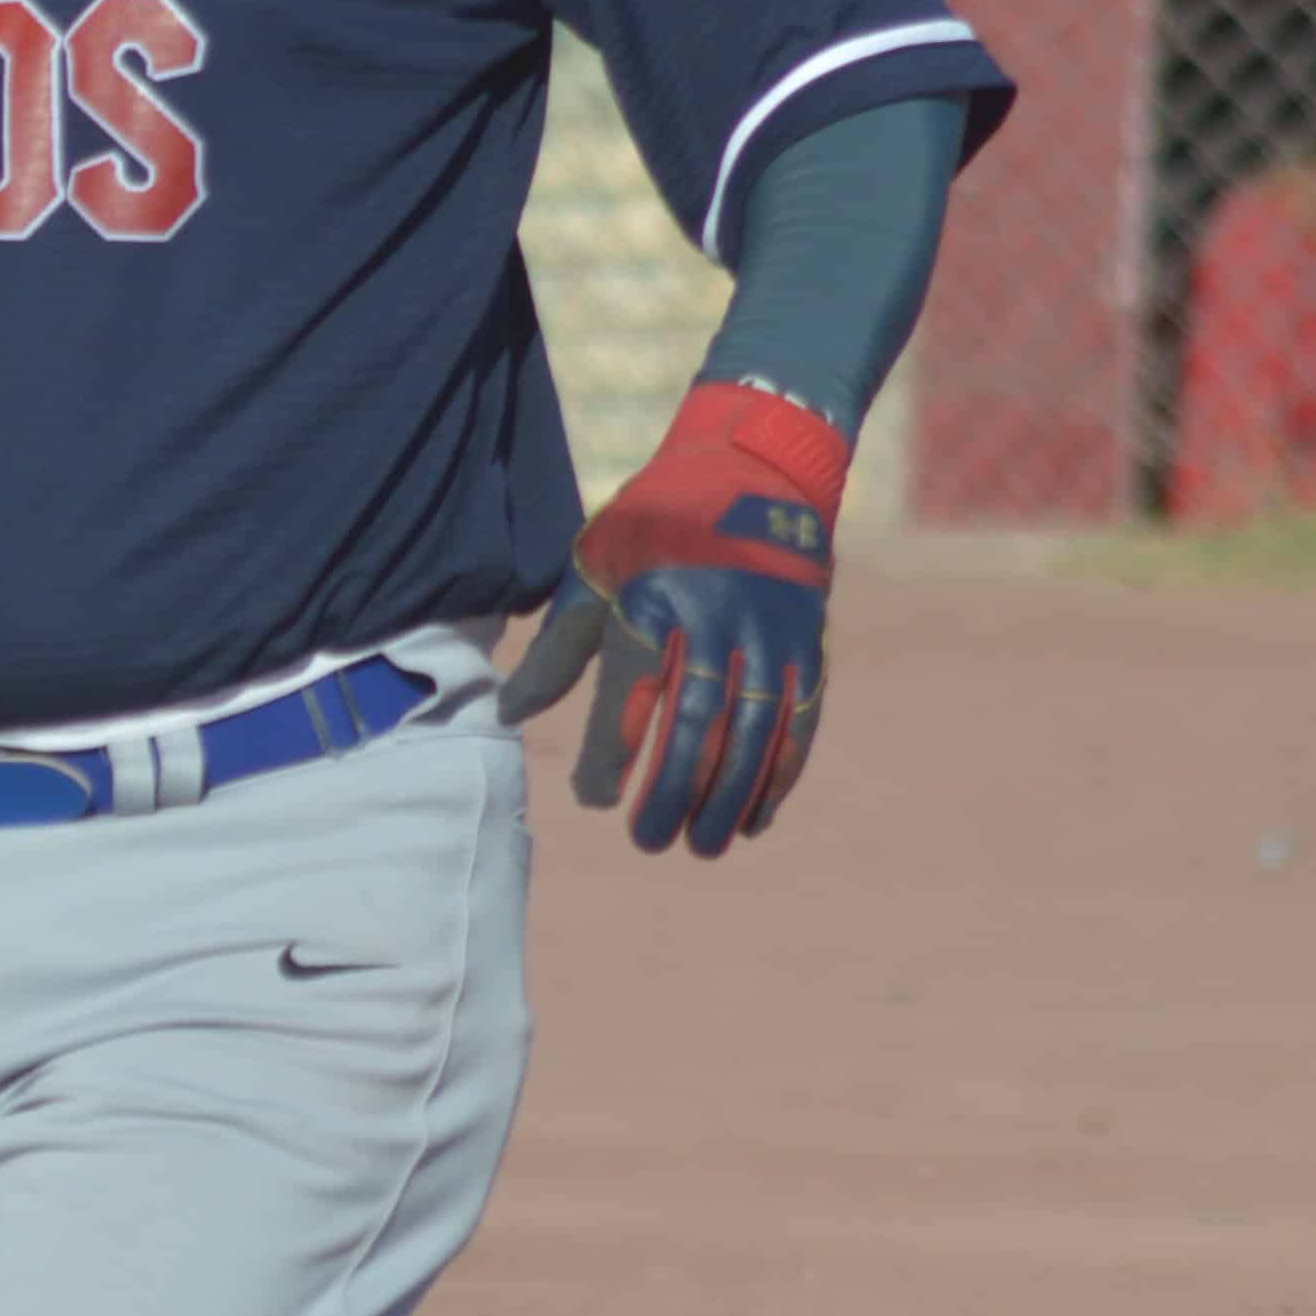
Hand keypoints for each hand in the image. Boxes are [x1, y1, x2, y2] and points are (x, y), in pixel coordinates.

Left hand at [515, 379, 847, 858]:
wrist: (753, 471)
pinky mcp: (806, 646)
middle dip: (673, 790)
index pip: (628, 695)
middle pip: (695, 724)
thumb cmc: (653, 526)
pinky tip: (753, 817)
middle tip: (650, 841)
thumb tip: (508, 712)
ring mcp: (767, 635)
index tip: (594, 799)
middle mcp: (713, 621)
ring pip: (753, 733)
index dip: (611, 754)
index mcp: (649, 601)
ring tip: (700, 845)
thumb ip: (558, 647)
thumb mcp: (592, 568)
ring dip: (727, 796)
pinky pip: (797, 724)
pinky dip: (777, 776)